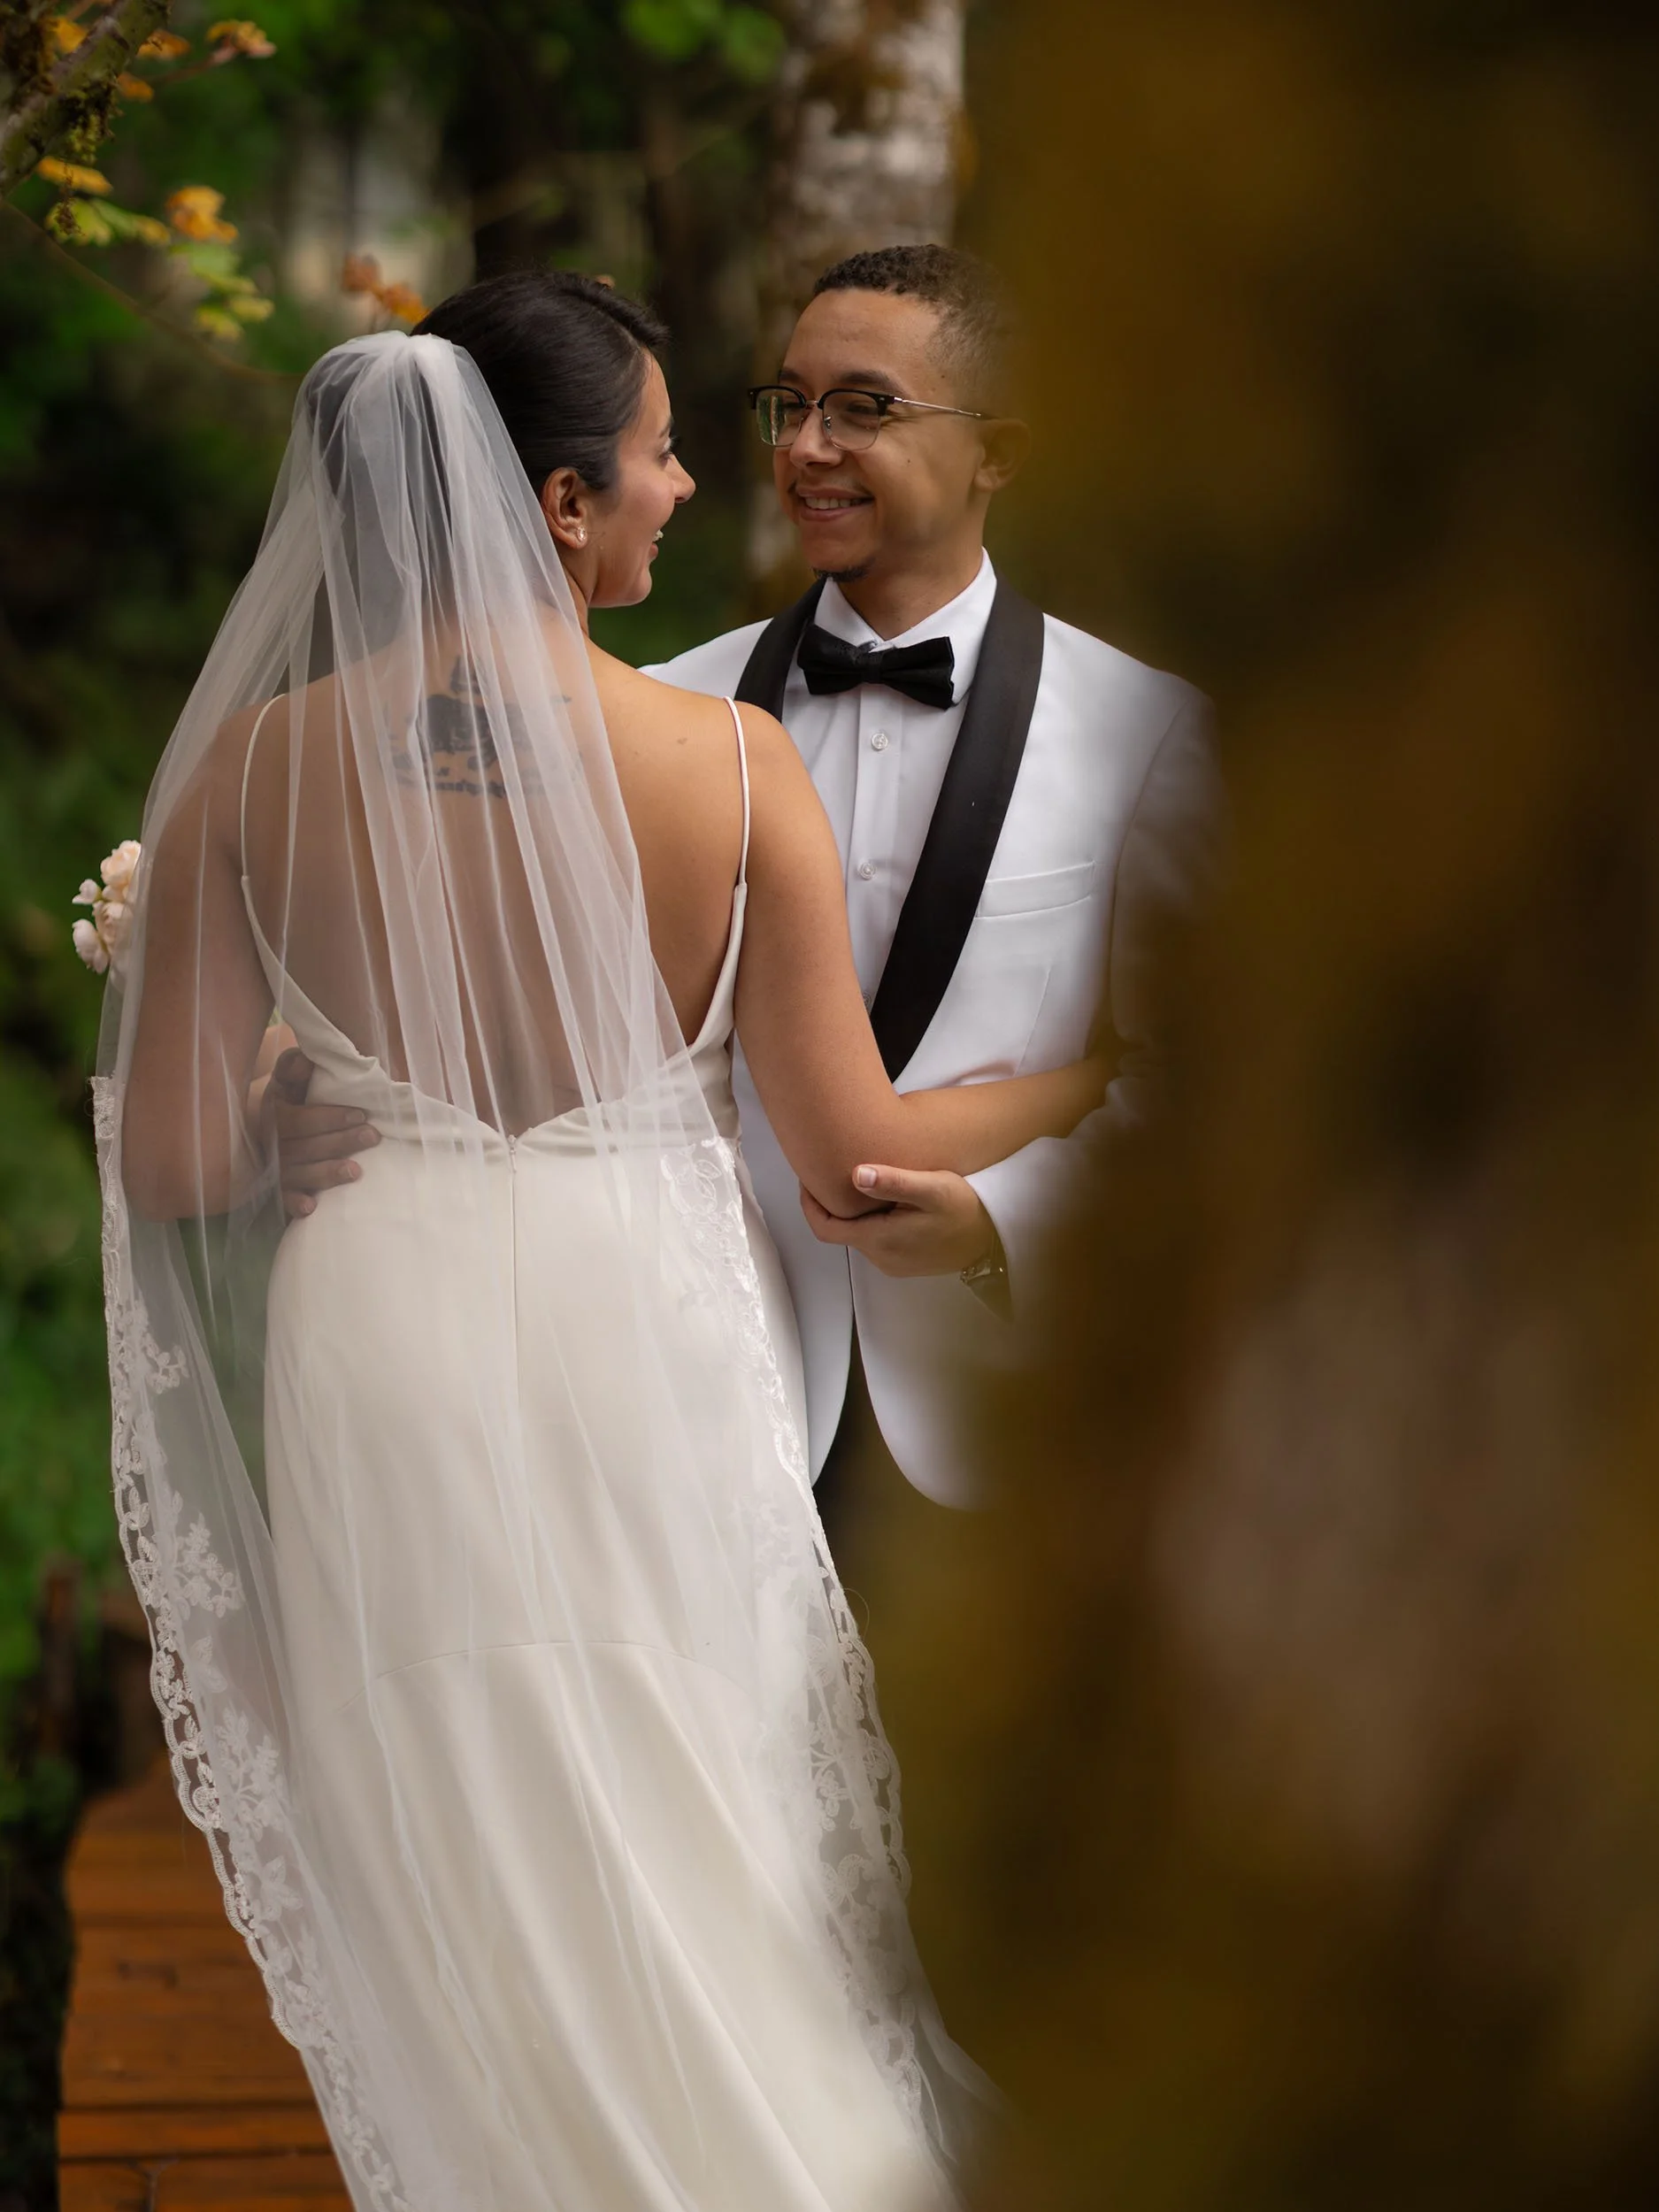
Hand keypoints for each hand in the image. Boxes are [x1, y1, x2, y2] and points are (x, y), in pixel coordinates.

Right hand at [267, 1047, 379, 1218]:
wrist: (263, 1127)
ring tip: (356, 1172)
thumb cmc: (289, 1100)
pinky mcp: (278, 1190)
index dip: (328, 1118)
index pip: (298, 1119)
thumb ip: (294, 1067)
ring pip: (298, 1174)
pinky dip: (294, 1204)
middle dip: (340, 1142)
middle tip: (373, 1137)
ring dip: (326, 1174)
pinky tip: (310, 1208)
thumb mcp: (288, 1080)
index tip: (360, 1114)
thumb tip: (306, 1061)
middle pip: (303, 1147)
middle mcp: (269, 1143)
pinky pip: (282, 1200)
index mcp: (273, 1113)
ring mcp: (273, 1168)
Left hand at [800, 1164, 995, 1277]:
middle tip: (830, 1170)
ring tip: (855, 1181)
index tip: (807, 1179)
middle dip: (830, 1204)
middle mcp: (880, 1257)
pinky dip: (869, 1221)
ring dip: (851, 1213)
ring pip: (857, 1235)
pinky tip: (881, 1200)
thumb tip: (856, 1174)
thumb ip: (894, 1182)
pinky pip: (875, 1241)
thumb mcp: (933, 1188)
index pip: (825, 1228)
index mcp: (880, 1239)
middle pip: (839, 1231)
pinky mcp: (903, 1263)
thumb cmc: (965, 1208)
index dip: (809, 1205)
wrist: (994, 1239)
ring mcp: (892, 1263)